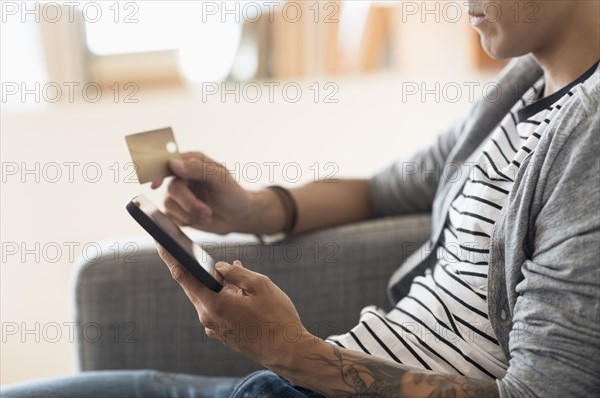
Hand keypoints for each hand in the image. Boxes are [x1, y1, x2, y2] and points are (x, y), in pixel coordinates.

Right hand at [151, 152, 251, 233]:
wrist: (238, 217)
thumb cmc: (233, 194)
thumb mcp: (221, 178)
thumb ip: (198, 168)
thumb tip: (174, 164)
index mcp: (193, 162)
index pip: (170, 163)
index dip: (160, 173)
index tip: (156, 184)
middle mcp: (183, 177)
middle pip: (172, 188)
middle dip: (189, 203)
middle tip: (206, 211)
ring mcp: (179, 195)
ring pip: (169, 204)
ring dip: (190, 214)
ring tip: (207, 215)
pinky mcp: (178, 212)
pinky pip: (171, 217)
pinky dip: (186, 221)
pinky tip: (201, 219)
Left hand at [157, 245, 312, 368]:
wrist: (286, 352)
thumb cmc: (277, 318)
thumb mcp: (260, 285)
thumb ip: (236, 272)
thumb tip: (220, 266)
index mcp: (214, 303)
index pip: (184, 275)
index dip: (171, 258)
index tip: (162, 243)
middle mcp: (208, 317)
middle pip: (192, 286)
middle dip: (190, 267)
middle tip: (184, 249)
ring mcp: (214, 328)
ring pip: (205, 298)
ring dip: (212, 283)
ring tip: (222, 268)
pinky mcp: (222, 334)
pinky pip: (215, 309)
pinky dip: (220, 296)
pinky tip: (233, 288)